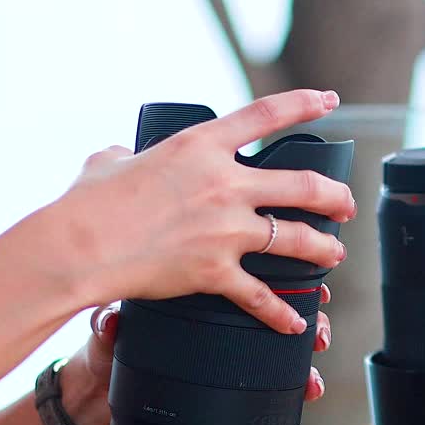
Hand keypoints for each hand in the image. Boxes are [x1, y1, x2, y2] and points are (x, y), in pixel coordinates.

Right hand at [49, 89, 355, 333]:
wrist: (79, 247)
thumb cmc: (88, 204)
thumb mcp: (109, 161)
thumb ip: (126, 154)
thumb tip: (121, 155)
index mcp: (201, 146)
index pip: (266, 116)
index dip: (305, 105)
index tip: (330, 102)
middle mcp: (225, 184)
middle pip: (302, 184)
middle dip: (334, 195)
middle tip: (345, 204)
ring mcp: (225, 229)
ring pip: (296, 238)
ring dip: (323, 248)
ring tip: (334, 254)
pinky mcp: (215, 271)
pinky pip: (260, 296)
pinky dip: (280, 312)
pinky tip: (295, 322)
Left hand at [58, 283, 334, 424]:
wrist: (90, 393)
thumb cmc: (101, 351)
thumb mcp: (106, 332)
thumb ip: (110, 325)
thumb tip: (109, 322)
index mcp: (201, 295)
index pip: (254, 282)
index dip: (289, 284)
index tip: (309, 290)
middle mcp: (221, 328)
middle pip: (281, 317)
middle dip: (313, 324)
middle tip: (320, 332)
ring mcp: (225, 359)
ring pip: (282, 361)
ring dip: (306, 371)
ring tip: (311, 383)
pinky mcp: (220, 394)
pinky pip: (260, 404)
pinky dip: (282, 420)